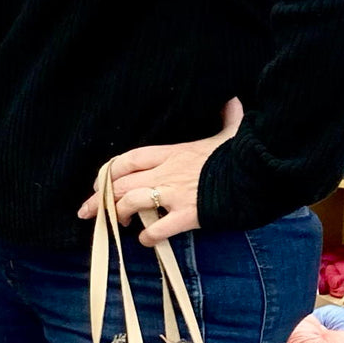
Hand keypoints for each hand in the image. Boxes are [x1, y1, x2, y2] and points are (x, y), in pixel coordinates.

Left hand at [78, 98, 243, 246]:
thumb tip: (234, 102)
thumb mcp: (230, 132)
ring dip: (120, 214)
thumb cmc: (240, 155)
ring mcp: (175, 193)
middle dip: (100, 198)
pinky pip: (158, 228)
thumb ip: (227, 118)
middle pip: (121, 182)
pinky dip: (148, 237)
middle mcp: (167, 172)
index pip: (129, 159)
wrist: (255, 172)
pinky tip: (146, 241)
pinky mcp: (188, 214)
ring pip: (131, 201)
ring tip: (121, 224)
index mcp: (171, 152)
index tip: (97, 184)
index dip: (108, 172)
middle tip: (88, 212)